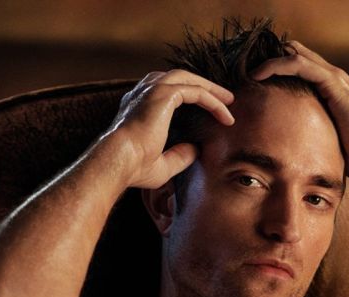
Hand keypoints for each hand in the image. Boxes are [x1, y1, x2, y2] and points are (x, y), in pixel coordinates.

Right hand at [102, 70, 234, 188]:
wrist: (120, 161)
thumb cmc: (134, 167)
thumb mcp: (162, 164)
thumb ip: (179, 155)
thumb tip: (196, 150)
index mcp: (137, 105)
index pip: (165, 91)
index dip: (188, 96)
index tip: (207, 110)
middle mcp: (142, 92)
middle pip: (179, 78)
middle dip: (203, 86)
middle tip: (224, 98)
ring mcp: (152, 89)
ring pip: (189, 80)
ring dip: (210, 89)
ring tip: (229, 101)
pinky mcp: (164, 94)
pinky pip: (196, 92)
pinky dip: (213, 101)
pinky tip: (226, 116)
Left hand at [252, 41, 348, 177]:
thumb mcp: (324, 144)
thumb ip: (309, 143)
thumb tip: (288, 162)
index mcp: (327, 89)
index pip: (297, 68)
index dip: (274, 69)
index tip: (250, 83)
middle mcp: (330, 78)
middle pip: (294, 55)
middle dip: (268, 60)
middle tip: (244, 72)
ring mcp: (333, 78)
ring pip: (294, 55)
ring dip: (268, 60)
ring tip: (247, 72)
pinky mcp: (333, 83)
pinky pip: (300, 65)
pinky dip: (278, 65)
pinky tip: (260, 74)